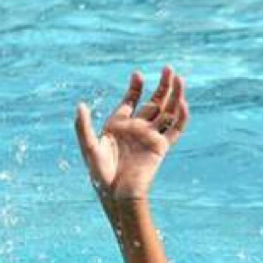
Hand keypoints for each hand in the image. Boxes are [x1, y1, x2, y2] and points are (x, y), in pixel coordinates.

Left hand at [74, 66, 189, 200]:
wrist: (117, 194)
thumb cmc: (100, 174)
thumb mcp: (88, 147)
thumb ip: (83, 126)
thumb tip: (80, 105)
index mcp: (119, 125)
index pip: (131, 101)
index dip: (135, 88)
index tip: (138, 75)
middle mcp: (137, 128)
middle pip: (154, 102)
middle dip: (162, 86)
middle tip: (167, 68)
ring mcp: (150, 137)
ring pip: (167, 111)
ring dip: (174, 95)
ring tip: (179, 77)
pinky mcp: (160, 147)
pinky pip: (174, 129)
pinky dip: (180, 116)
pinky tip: (182, 101)